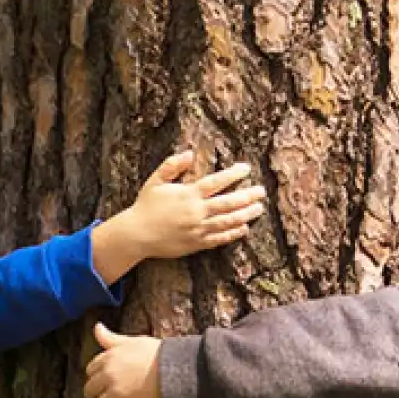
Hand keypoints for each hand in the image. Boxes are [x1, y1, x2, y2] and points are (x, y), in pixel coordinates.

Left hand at [85, 323, 163, 397]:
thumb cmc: (154, 352)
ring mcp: (117, 393)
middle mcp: (108, 376)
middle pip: (90, 390)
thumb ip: (110, 338)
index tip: (99, 379)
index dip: (95, 375)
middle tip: (101, 397)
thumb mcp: (130, 341)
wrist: (172, 367)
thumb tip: (96, 327)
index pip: (90, 370)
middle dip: (94, 394)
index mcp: (107, 359)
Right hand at [123, 151, 267, 255]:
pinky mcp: (197, 244)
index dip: (233, 174)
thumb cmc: (145, 206)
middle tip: (261, 191)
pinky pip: (219, 239)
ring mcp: (198, 229)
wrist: (137, 235)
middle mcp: (196, 212)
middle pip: (228, 203)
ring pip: (228, 221)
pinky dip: (233, 233)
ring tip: (258, 209)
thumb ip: (171, 165)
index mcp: (188, 195)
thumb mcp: (155, 181)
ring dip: (245, 214)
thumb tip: (189, 153)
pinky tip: (244, 228)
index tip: (246, 169)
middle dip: (247, 196)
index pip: (216, 182)